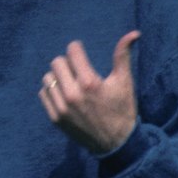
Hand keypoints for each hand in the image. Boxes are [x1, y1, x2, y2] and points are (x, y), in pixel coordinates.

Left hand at [40, 31, 138, 153]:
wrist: (115, 144)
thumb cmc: (122, 110)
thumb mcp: (124, 82)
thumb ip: (123, 56)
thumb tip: (134, 33)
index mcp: (89, 82)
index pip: (72, 51)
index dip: (78, 49)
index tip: (82, 55)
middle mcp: (72, 94)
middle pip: (57, 62)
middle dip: (67, 63)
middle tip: (77, 71)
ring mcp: (61, 108)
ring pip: (48, 78)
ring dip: (58, 77)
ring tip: (71, 83)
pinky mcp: (55, 118)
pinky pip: (44, 94)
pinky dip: (52, 92)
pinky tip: (65, 95)